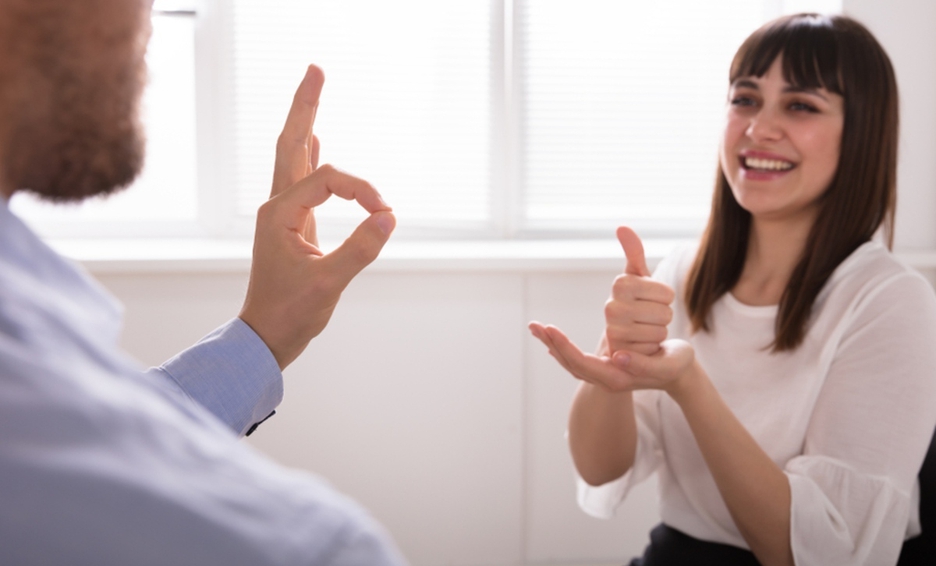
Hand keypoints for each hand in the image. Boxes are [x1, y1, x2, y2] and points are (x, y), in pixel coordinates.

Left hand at [239, 65, 395, 368]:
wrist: (265, 338)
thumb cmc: (289, 313)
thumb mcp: (328, 283)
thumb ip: (360, 248)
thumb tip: (388, 216)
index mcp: (280, 214)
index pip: (329, 180)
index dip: (362, 190)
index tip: (384, 213)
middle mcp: (277, 207)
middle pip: (292, 144)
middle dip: (305, 107)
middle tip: (316, 69)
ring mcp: (283, 215)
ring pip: (295, 159)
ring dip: (306, 124)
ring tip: (313, 92)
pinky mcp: (293, 226)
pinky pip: (302, 181)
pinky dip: (311, 157)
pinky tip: (314, 141)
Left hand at [529, 322, 696, 395]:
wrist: (680, 373)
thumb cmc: (676, 366)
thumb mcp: (665, 365)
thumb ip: (642, 364)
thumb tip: (616, 357)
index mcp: (617, 378)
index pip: (581, 363)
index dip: (564, 346)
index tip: (550, 329)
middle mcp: (606, 378)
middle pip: (570, 363)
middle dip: (551, 343)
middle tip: (534, 325)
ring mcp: (604, 374)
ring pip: (571, 362)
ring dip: (552, 345)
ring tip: (535, 328)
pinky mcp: (605, 366)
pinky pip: (577, 359)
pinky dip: (562, 349)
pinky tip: (551, 340)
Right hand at [603, 226, 674, 356]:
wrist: (626, 335)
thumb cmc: (637, 302)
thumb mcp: (639, 277)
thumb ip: (634, 252)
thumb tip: (622, 227)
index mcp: (620, 284)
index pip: (666, 293)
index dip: (665, 297)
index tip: (650, 298)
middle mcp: (610, 306)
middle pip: (664, 312)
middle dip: (662, 315)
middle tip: (647, 316)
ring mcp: (614, 330)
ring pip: (660, 330)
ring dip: (657, 331)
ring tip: (642, 329)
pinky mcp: (619, 352)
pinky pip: (653, 347)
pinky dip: (651, 347)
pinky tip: (639, 344)